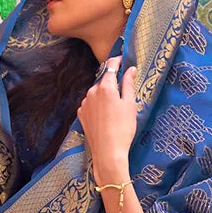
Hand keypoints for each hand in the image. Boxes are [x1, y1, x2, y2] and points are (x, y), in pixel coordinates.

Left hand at [77, 57, 137, 181]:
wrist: (108, 153)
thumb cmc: (123, 130)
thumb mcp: (130, 105)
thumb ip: (129, 84)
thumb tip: (130, 69)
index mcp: (105, 87)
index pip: (111, 66)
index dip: (117, 61)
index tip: (123, 59)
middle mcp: (91, 92)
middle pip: (103, 80)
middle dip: (112, 82)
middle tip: (123, 92)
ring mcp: (84, 104)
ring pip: (96, 93)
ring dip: (104, 95)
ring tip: (114, 109)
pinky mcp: (81, 115)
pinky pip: (90, 104)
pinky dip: (97, 105)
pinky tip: (105, 116)